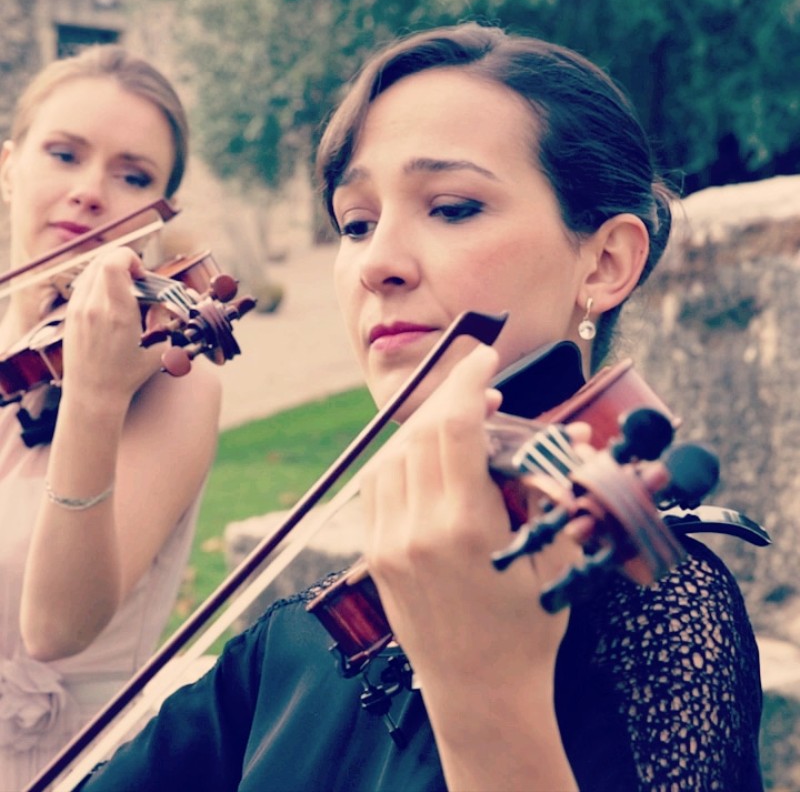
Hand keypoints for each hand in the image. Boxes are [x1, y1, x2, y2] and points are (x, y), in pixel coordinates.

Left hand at [61, 248, 163, 403]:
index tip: (142, 274)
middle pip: (102, 260)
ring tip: (124, 288)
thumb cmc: (127, 375)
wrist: (93, 393)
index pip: (114, 263)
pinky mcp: (70, 314)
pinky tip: (110, 299)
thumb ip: (162, 322)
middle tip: (137, 278)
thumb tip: (164, 304)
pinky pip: (83, 284)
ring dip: (110, 270)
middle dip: (123, 262)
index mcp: (117, 313)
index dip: (130, 258)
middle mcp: (93, 307)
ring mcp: (78, 309)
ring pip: (90, 269)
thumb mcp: (157, 350)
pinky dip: (98, 281)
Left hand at [360, 344, 569, 686]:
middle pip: (420, 433)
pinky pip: (379, 486)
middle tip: (481, 389)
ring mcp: (388, 544)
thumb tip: (568, 440)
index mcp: (466, 529)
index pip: (453, 427)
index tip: (484, 358)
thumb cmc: (528, 629)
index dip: (467, 381)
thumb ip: (550, 492)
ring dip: (424, 427)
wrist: (480, 693)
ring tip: (458, 421)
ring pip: (393, 455)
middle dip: (449, 398)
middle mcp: (417, 530)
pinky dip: (402, 458)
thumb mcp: (554, 558)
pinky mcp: (375, 555)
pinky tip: (428, 457)